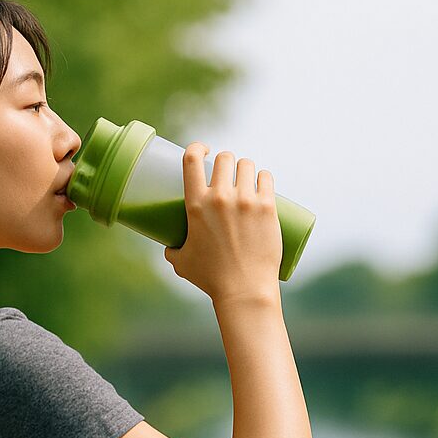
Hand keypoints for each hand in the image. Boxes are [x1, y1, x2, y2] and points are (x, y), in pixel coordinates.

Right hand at [163, 142, 283, 305]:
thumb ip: (172, 250)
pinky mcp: (268, 207)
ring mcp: (246, 201)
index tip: (203, 150)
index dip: (197, 146)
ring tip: (246, 178)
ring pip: (247, 164)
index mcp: (196, 204)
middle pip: (224, 158)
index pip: (191, 158)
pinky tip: (262, 181)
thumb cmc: (211, 278)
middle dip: (225, 162)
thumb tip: (169, 247)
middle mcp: (221, 198)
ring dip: (245, 168)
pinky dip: (263, 178)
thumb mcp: (181, 262)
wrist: (244, 290)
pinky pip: (266, 178)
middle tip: (228, 174)